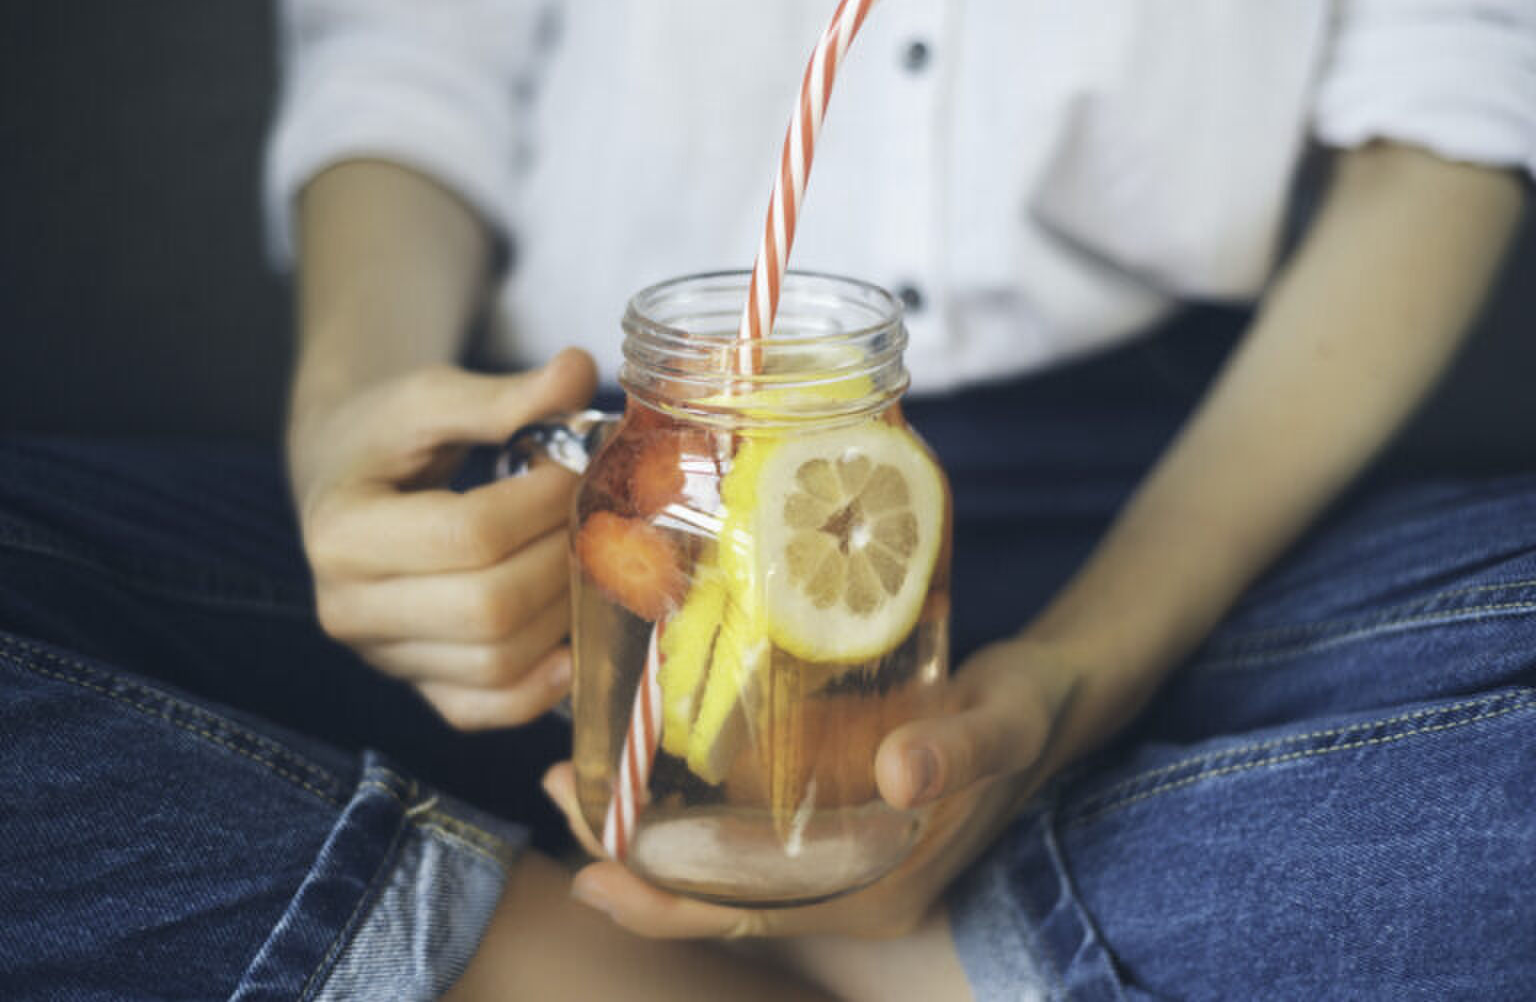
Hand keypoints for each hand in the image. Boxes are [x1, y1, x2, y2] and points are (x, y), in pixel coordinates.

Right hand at [289, 348, 597, 729]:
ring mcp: (385, 658)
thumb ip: (503, 394)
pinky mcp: (420, 687)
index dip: (543, 502)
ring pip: (499, 663)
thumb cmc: (387, 436)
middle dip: (563, 558)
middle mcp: (349, 609)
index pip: (469, 534)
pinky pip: (489, 710)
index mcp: (340, 532)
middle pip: (490, 607)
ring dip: (567, 612)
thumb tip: (580, 372)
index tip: (577, 465)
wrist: (346, 482)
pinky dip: (543, 687)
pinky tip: (575, 639)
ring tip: (587, 556)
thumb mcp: (431, 398)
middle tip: (595, 514)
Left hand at [543, 636, 1107, 937]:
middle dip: (628, 858)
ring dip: (645, 828)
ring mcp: (832, 855)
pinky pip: (740, 827)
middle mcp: (843, 887)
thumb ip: (957, 749)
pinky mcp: (827, 816)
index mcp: (873, 892)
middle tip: (562, 788)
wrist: (1048, 696)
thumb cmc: (1023, 712)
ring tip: (578, 770)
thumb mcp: (999, 725)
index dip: (662, 908)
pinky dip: (685, 802)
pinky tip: (650, 751)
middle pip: (712, 896)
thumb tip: (903, 776)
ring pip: (716, 863)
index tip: (592, 872)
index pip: (745, 919)